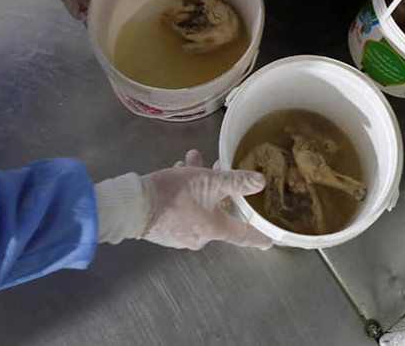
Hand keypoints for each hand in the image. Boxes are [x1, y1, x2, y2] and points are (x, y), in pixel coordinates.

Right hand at [142, 150, 271, 249]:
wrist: (136, 205)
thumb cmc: (175, 194)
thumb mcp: (209, 181)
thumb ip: (236, 181)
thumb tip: (260, 182)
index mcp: (215, 229)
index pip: (244, 235)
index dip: (257, 236)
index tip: (268, 242)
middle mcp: (200, 237)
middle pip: (218, 211)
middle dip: (217, 187)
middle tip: (214, 167)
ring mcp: (181, 236)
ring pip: (199, 206)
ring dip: (198, 184)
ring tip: (189, 162)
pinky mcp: (165, 230)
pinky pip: (183, 210)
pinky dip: (184, 193)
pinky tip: (177, 172)